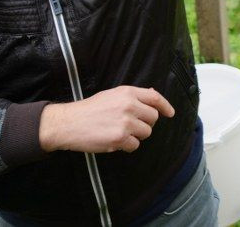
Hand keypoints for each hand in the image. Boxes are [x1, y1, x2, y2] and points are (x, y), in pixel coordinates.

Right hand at [39, 86, 174, 153]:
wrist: (69, 122)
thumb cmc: (89, 109)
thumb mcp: (112, 95)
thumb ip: (132, 96)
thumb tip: (152, 94)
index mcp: (127, 92)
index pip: (155, 97)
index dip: (165, 106)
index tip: (170, 113)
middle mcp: (129, 105)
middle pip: (153, 118)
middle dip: (145, 123)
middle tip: (131, 126)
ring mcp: (125, 122)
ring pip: (146, 133)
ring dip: (135, 135)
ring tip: (119, 132)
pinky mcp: (120, 138)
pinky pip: (135, 145)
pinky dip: (127, 146)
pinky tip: (114, 141)